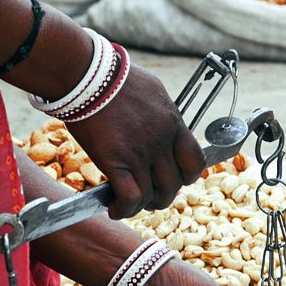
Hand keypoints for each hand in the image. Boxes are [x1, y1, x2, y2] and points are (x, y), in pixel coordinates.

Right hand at [66, 63, 203, 219]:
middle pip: (174, 185)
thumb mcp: (153, 92)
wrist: (89, 76)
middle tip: (148, 195)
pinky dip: (124, 209)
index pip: (196, 162)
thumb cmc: (116, 78)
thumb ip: (163, 115)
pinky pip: (130, 198)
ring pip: (152, 196)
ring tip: (128, 203)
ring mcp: (140, 153)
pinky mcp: (115, 161)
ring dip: (142, 205)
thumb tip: (166, 128)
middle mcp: (161, 142)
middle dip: (162, 195)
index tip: (176, 178)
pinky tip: (114, 208)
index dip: (188, 176)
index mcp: (174, 124)